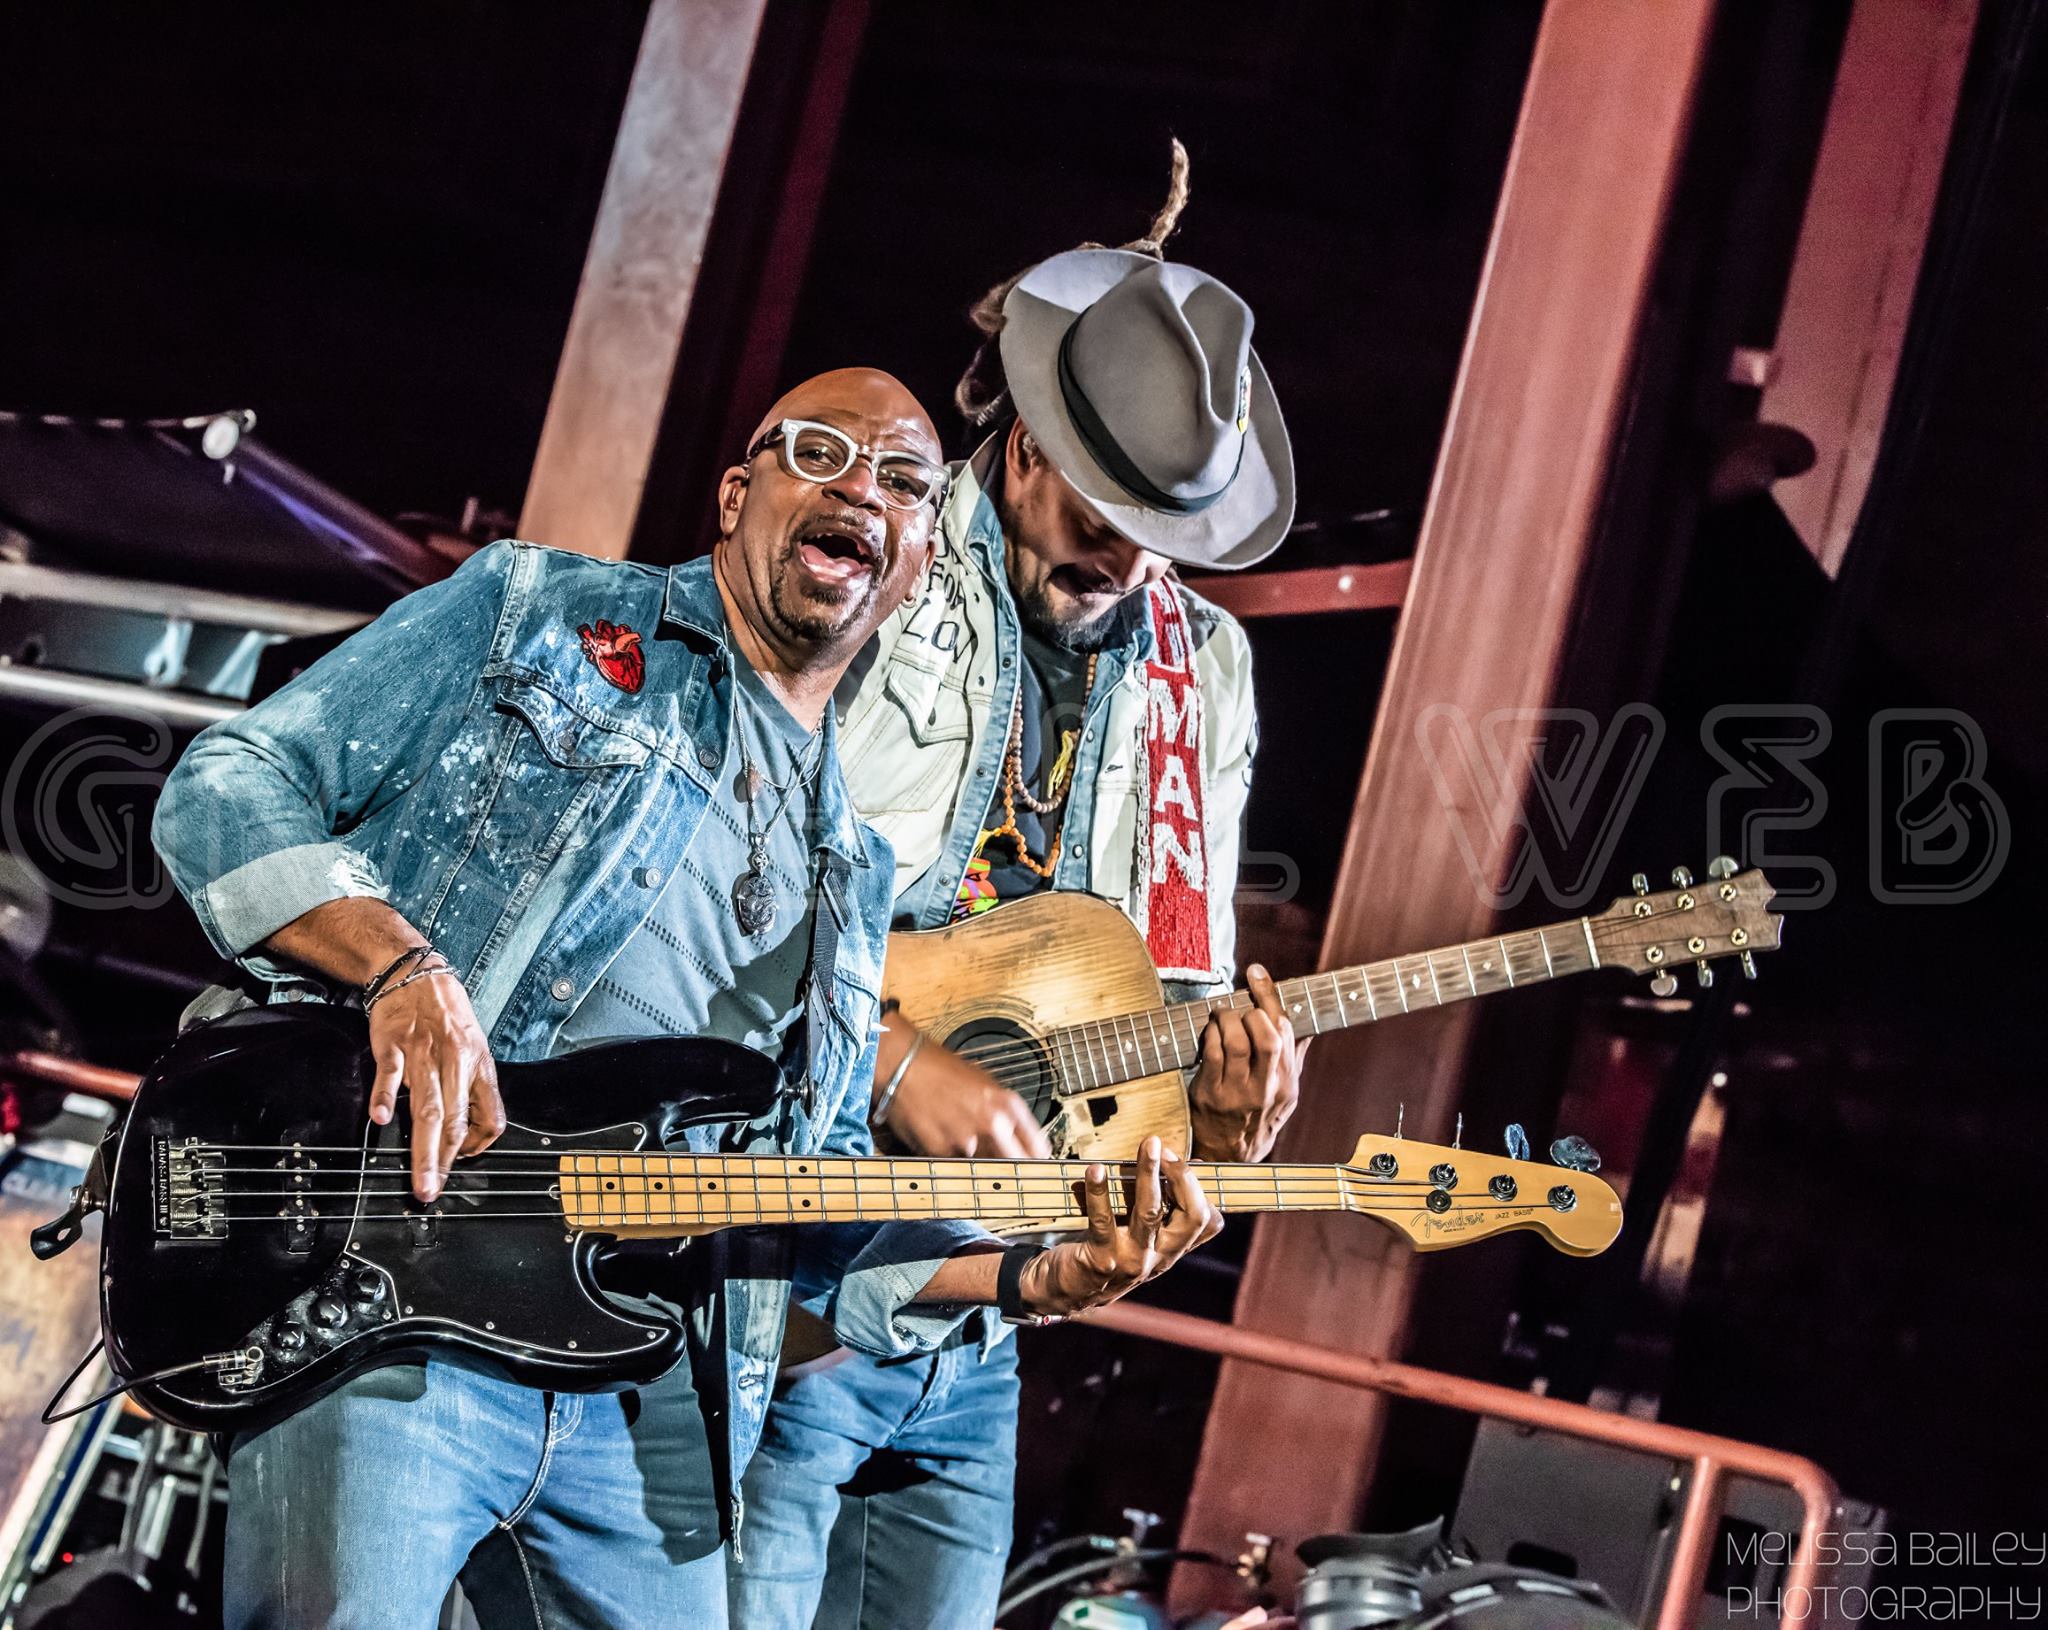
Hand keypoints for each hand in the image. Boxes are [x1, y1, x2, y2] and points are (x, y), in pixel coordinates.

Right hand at [366, 969, 504, 1201]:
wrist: (416, 973)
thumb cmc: (447, 1015)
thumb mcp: (474, 1047)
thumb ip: (472, 1087)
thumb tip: (470, 1130)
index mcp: (479, 1066)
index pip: (491, 1116)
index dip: (478, 1145)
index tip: (461, 1160)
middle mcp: (456, 1063)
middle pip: (455, 1120)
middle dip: (447, 1161)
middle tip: (433, 1191)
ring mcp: (424, 1054)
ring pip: (427, 1108)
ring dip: (423, 1149)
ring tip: (420, 1179)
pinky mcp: (394, 1044)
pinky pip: (391, 1074)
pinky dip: (386, 1096)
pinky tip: (382, 1119)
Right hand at [885, 1038, 1051, 1158]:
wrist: (906, 1065)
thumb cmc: (942, 1070)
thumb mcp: (986, 1084)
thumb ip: (1006, 1113)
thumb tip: (1020, 1139)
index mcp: (1009, 1105)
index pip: (1038, 1148)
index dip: (1038, 1160)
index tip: (1038, 1167)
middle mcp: (993, 1124)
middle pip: (1015, 1165)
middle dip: (1011, 1169)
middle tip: (1006, 1170)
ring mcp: (967, 1141)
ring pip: (982, 1168)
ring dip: (976, 1163)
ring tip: (960, 1140)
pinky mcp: (941, 1152)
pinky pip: (953, 1165)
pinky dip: (949, 1158)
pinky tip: (941, 1136)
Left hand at [1021, 1136, 1221, 1316]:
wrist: (1068, 1292)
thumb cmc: (1108, 1252)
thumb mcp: (1142, 1234)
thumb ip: (1164, 1206)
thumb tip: (1195, 1163)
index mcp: (1172, 1248)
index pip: (1208, 1222)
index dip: (1201, 1188)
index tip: (1180, 1158)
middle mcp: (1160, 1257)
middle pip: (1191, 1216)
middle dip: (1183, 1176)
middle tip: (1163, 1147)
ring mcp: (1133, 1260)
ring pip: (1150, 1212)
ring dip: (1149, 1174)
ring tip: (1149, 1145)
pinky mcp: (1102, 1260)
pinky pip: (1102, 1221)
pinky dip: (1099, 1192)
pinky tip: (1095, 1170)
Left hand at [1189, 964, 1306, 1161]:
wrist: (1233, 1154)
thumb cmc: (1260, 1115)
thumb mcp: (1286, 1091)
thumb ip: (1294, 1057)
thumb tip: (1306, 1025)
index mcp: (1287, 1081)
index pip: (1285, 1029)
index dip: (1269, 995)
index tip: (1256, 972)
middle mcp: (1266, 1087)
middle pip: (1265, 1035)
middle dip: (1251, 1011)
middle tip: (1240, 1007)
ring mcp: (1237, 1092)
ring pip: (1235, 1041)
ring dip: (1226, 1018)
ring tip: (1222, 1014)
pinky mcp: (1211, 1095)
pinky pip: (1211, 1053)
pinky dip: (1210, 1034)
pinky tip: (1210, 1031)